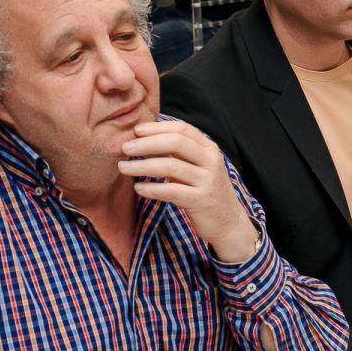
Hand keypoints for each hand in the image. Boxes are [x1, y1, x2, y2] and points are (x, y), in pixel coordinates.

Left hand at [118, 119, 256, 261]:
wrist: (228, 222)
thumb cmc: (205, 191)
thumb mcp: (197, 168)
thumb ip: (178, 154)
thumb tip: (144, 139)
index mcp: (209, 148)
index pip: (182, 129)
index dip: (158, 127)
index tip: (136, 130)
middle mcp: (211, 161)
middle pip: (176, 143)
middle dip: (147, 143)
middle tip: (125, 148)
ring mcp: (207, 181)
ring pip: (170, 166)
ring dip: (142, 166)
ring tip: (123, 167)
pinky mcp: (201, 200)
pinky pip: (171, 191)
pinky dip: (152, 189)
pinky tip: (138, 188)